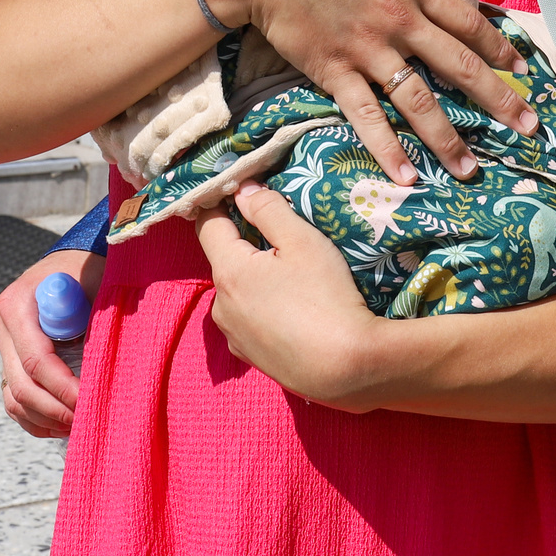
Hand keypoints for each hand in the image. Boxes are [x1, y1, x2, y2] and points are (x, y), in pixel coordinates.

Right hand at [0, 248, 101, 438]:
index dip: (65, 388)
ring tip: (80, 427)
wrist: (73, 264)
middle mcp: (4, 327)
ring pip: (15, 400)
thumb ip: (93, 319)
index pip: (37, 361)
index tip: (92, 402)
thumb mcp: (94, 285)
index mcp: (17, 305)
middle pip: (22, 386)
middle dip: (57, 410)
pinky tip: (64, 426)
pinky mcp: (11, 362)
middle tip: (89, 421)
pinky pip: (14, 402)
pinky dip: (37, 420)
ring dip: (47, 420)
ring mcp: (4, 347)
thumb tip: (99, 367)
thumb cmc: (88, 272)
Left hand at [197, 184, 391, 410]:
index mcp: (228, 271)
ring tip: (294, 279)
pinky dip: (263, 308)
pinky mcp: (250, 357)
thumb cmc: (326, 297)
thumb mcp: (302, 241)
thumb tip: (242, 190)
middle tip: (283, 236)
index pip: (207, 224)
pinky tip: (293, 311)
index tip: (237, 187)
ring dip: (255, 278)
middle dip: (246, 243)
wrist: (347, 368)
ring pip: (237, 291)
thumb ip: (267, 209)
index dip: (219, 201)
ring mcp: (233, 335)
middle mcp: (220, 305)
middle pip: (225, 259)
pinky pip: (249, 319)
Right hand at [201, 0, 534, 182]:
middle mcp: (400, 21)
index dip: (499, 47)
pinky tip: (406, 177)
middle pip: (459, 65)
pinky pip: (367, 116)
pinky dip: (387, 148)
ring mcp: (369, 49)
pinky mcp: (335, 70)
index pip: (468, 22)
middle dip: (498, 99)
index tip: (524, 70)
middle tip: (528, 127)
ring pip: (418, 100)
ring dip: (447, 139)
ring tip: (469, 170)